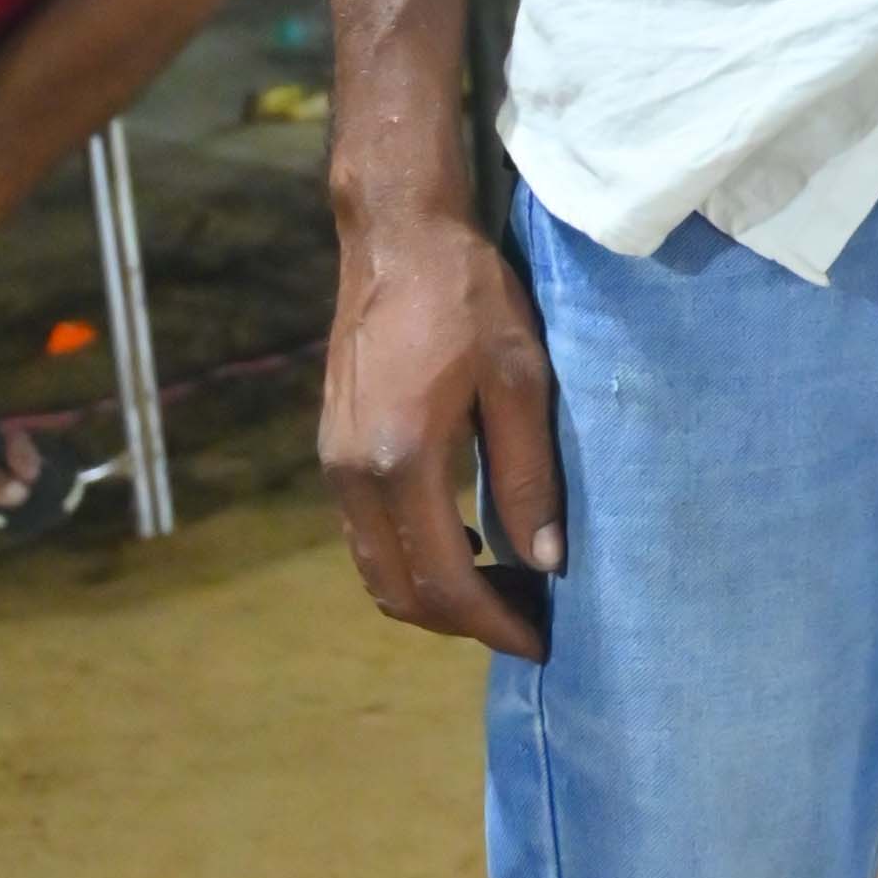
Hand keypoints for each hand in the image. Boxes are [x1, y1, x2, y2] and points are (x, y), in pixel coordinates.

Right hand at [322, 196, 563, 657]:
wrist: (396, 236)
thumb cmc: (468, 297)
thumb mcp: (519, 381)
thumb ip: (530, 476)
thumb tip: (547, 562)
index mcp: (402, 461)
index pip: (444, 580)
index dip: (492, 623)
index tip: (538, 641)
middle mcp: (354, 475)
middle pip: (400, 592)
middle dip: (463, 622)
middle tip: (525, 621)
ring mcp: (333, 465)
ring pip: (376, 570)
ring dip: (434, 595)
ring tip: (502, 589)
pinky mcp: (331, 450)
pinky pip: (366, 536)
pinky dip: (410, 559)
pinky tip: (464, 542)